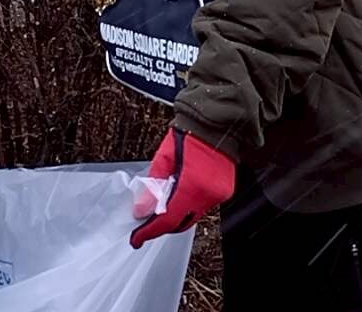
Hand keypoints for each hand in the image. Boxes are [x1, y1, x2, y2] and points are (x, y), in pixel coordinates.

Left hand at [129, 129, 235, 248]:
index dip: (150, 231)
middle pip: (182, 222)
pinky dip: (189, 206)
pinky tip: (178, 199)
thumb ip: (153, 186)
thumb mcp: (164, 156)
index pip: (168, 218)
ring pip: (193, 216)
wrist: (216, 122)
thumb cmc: (188, 134)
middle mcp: (208, 194)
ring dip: (176, 216)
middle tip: (145, 226)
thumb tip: (141, 209)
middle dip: (162, 226)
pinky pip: (203, 207)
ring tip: (160, 210)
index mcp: (192, 184)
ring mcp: (219, 195)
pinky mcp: (224, 193)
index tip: (137, 239)